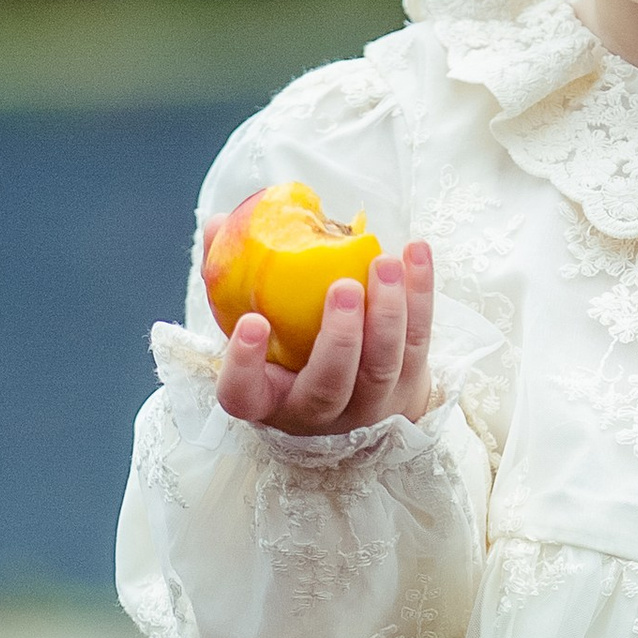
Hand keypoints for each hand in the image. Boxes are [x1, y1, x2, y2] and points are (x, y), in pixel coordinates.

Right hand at [216, 238, 435, 434]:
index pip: (243, 394)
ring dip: (388, 313)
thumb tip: (216, 224)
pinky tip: (415, 252)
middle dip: (339, 339)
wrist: (356, 399)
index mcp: (268, 400)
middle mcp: (319, 413)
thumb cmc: (290, 354)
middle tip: (344, 288)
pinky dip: (421, 295)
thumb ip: (231, 279)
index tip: (251, 323)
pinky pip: (418, 340)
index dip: (244, 364)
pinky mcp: (409, 382)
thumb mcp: (256, 329)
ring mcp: (369, 405)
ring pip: (383, 366)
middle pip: (329, 387)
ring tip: (384, 264)